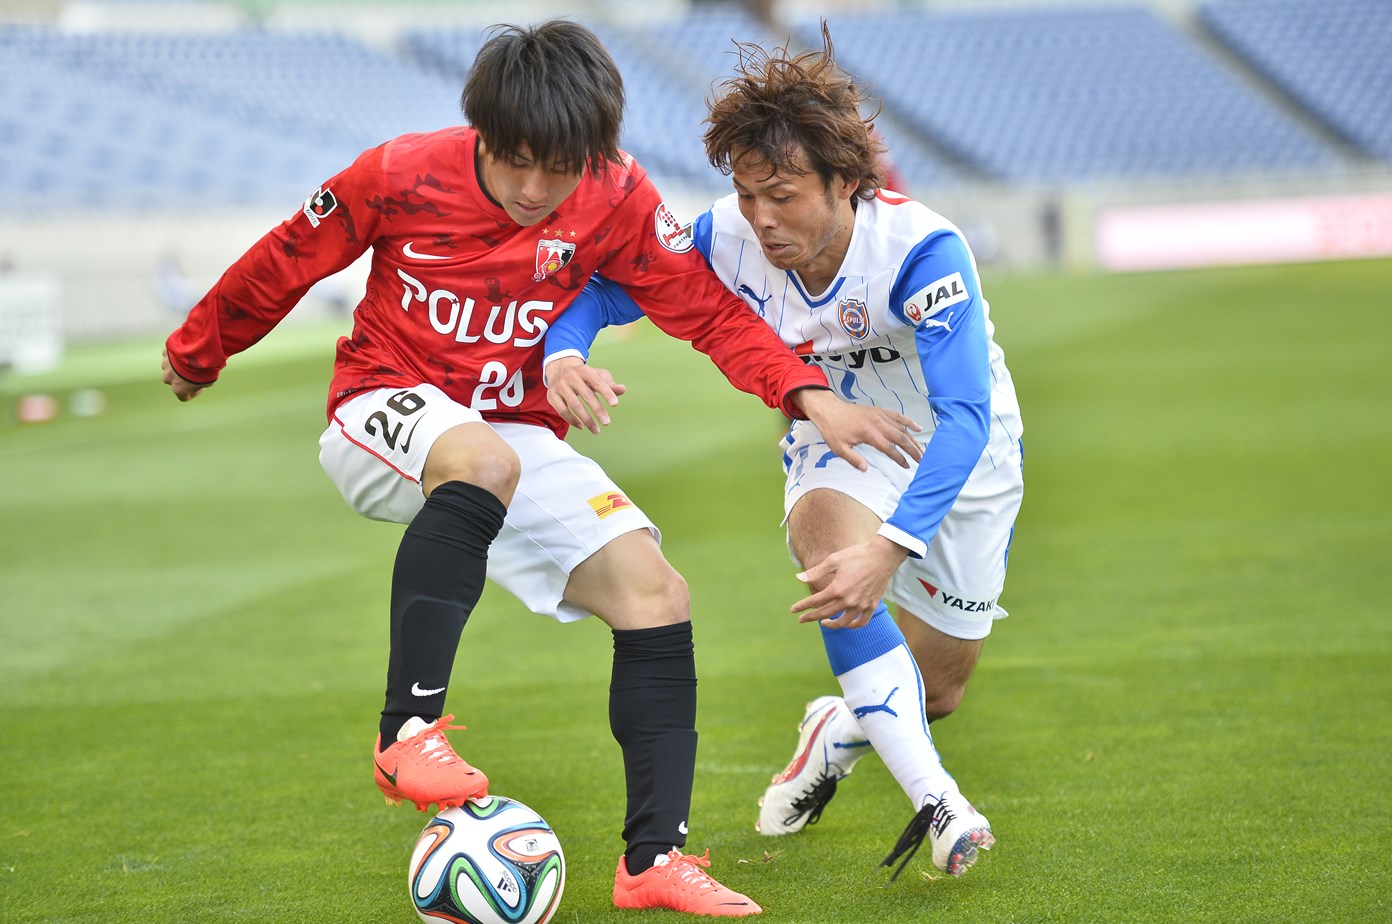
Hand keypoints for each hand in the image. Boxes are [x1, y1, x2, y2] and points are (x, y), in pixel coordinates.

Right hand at [162, 350, 208, 401]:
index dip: (193, 393)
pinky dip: (175, 354)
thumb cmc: (204, 368)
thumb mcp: (209, 381)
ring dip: (178, 366)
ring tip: (190, 360)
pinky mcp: (165, 353)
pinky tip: (186, 350)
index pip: (184, 397)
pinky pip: (169, 355)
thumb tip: (199, 382)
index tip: (200, 387)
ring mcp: (165, 365)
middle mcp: (168, 379)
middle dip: (183, 378)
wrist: (197, 350)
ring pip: (170, 367)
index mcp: (179, 389)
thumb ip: (202, 384)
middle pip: (174, 381)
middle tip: (194, 371)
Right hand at [545, 356, 626, 433]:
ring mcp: (560, 386)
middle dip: (597, 410)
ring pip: (574, 405)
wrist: (559, 368)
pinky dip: (572, 420)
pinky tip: (582, 426)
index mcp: (585, 370)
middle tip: (607, 422)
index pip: (597, 382)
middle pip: (586, 395)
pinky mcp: (552, 396)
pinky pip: (562, 411)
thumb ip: (610, 384)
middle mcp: (571, 377)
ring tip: (596, 430)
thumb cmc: (583, 375)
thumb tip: (623, 390)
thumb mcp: (597, 375)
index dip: (606, 393)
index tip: (615, 404)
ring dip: (586, 419)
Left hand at [792, 536, 910, 627]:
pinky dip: (853, 625)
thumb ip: (815, 572)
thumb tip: (798, 579)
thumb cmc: (856, 555)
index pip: (815, 602)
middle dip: (812, 617)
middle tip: (802, 619)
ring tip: (824, 622)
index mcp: (837, 589)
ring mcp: (861, 604)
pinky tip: (847, 623)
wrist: (882, 556)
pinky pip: (861, 622)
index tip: (794, 610)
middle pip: (826, 613)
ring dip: (832, 625)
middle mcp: (849, 600)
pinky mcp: (872, 605)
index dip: (802, 606)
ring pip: (843, 622)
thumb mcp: (833, 560)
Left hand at [793, 388, 921, 470]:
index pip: (889, 448)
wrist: (829, 411)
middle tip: (922, 460)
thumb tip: (865, 469)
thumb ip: (853, 459)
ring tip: (922, 449)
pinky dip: (908, 421)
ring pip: (901, 427)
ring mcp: (879, 415)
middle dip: (912, 449)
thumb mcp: (839, 448)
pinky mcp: (879, 411)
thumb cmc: (833, 430)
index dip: (899, 458)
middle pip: (900, 437)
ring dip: (913, 439)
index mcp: (868, 433)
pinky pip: (897, 415)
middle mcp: (877, 423)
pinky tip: (918, 428)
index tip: (906, 466)